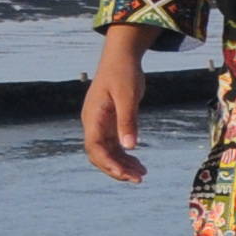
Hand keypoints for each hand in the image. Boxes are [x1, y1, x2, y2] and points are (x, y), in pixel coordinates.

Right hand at [79, 28, 148, 181]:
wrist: (122, 57)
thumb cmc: (123, 72)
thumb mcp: (128, 96)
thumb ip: (128, 121)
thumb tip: (130, 147)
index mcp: (93, 117)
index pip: (95, 148)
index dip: (108, 164)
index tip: (125, 175)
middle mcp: (93, 123)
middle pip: (99, 155)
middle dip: (117, 169)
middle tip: (139, 179)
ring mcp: (101, 124)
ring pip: (108, 152)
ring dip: (123, 165)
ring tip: (142, 174)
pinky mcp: (110, 123)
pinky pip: (114, 145)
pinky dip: (125, 156)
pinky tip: (139, 164)